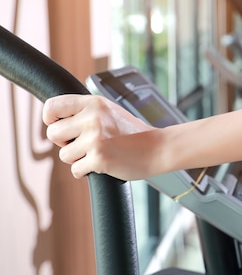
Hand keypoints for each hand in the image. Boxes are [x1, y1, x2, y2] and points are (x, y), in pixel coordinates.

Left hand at [43, 94, 159, 179]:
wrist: (158, 148)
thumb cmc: (134, 133)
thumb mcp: (110, 111)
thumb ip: (86, 111)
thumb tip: (55, 120)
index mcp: (94, 103)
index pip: (53, 106)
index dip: (50, 119)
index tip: (60, 127)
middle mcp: (93, 118)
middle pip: (53, 134)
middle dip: (64, 143)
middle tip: (84, 143)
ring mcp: (95, 139)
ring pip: (64, 155)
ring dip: (77, 158)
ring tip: (98, 153)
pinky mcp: (99, 158)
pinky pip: (76, 170)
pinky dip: (86, 171)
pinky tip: (102, 163)